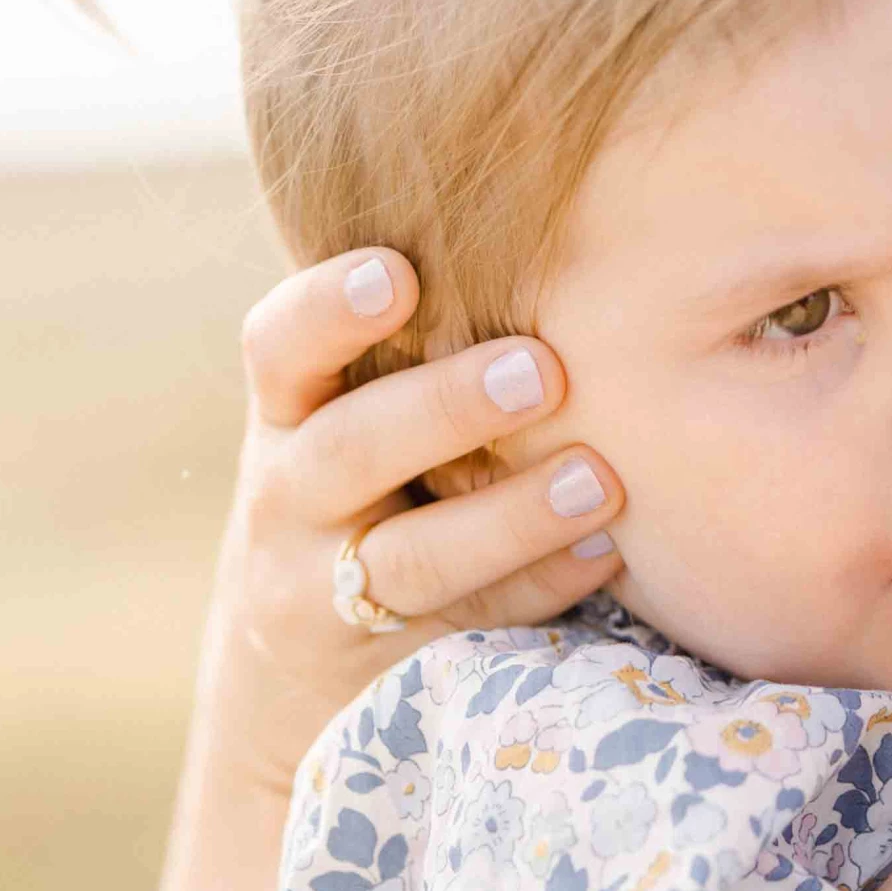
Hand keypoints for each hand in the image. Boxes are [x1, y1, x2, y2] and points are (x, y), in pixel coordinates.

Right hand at [198, 248, 625, 795]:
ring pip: (409, 560)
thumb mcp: (354, 411)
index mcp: (291, 412)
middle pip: (348, 450)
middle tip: (543, 369)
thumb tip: (568, 219)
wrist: (293, 671)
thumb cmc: (371, 482)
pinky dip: (540, 588)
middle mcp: (294, 497)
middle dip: (444, 408)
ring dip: (509, 518)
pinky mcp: (388, 665)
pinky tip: (610, 553)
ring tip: (600, 479)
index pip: (281, 347)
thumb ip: (418, 344)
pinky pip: (469, 626)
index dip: (329, 308)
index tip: (401, 270)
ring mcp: (328, 591)